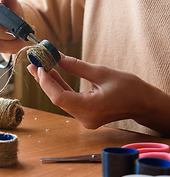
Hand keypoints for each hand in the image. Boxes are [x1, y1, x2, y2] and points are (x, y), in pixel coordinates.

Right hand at [0, 0, 28, 53]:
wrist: (8, 16)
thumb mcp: (11, 3)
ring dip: (14, 46)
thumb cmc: (9, 9)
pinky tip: (18, 42)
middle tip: (25, 37)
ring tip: (24, 39)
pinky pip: (2, 51)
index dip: (6, 34)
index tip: (18, 32)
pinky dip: (13, 48)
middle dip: (13, 43)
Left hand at [27, 53, 169, 135]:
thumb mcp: (102, 73)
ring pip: (60, 100)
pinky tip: (51, 75)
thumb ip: (76, 67)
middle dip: (44, 80)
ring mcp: (84, 118)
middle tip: (33, 64)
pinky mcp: (84, 115)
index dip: (46, 82)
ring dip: (49, 83)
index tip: (40, 66)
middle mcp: (85, 118)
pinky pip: (67, 101)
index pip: (59, 98)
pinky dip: (59, 88)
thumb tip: (56, 57)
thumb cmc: (129, 89)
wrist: (143, 104)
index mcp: (91, 108)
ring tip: (38, 67)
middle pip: (57, 99)